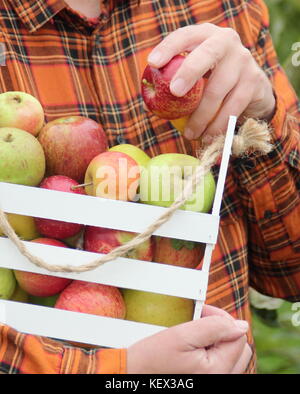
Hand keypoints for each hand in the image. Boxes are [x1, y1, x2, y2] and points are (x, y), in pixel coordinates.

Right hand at [127, 304, 251, 373]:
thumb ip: (214, 328)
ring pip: (232, 357)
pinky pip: (222, 366)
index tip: (201, 312)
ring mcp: (214, 382)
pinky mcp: (206, 381)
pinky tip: (195, 348)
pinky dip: (213, 353)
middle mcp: (220, 380)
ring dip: (218, 341)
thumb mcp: (181, 336)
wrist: (132, 375)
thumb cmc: (151, 359)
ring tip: (195, 335)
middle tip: (198, 321)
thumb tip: (240, 325)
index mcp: (217, 371)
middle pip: (239, 348)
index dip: (221, 318)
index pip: (238, 336)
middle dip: (222, 330)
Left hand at [147, 24, 275, 142]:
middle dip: (189, 73)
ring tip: (190, 134)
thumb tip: (148, 99)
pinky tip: (208, 137)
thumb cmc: (211, 80)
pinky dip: (218, 126)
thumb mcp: (195, 73)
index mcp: (205, 36)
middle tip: (174, 92)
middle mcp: (226, 42)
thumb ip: (174, 79)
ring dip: (201, 116)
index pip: (185, 36)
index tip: (153, 63)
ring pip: (218, 90)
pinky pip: (233, 108)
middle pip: (206, 55)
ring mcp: (243, 61)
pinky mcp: (254, 82)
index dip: (168, 48)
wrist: (252, 88)